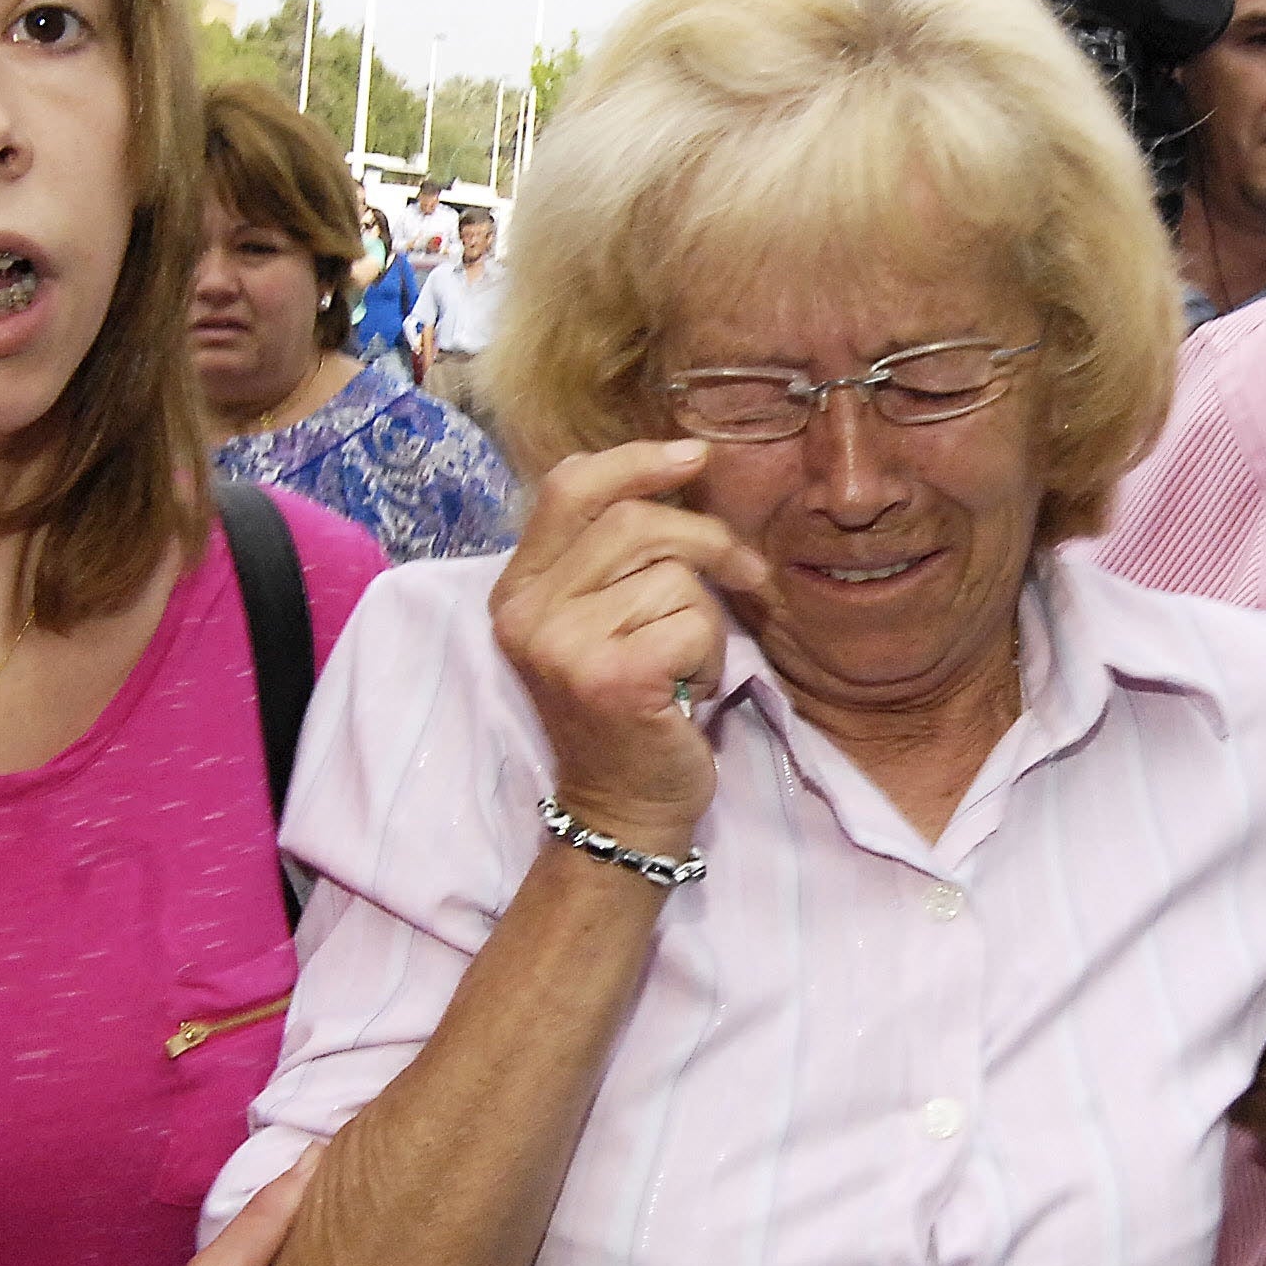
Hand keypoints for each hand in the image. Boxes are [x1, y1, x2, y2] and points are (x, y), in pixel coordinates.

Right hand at [489, 440, 768, 855]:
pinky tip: (688, 693)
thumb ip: (612, 556)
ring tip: (686, 665)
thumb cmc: (629, 710)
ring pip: (674, 576)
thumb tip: (684, 466)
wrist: (621, 809)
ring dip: (706, 619)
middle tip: (748, 574)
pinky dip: (712, 657)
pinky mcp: (610, 678)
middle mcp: (526, 613)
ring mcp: (563, 645)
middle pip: (634, 522)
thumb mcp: (601, 622)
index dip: (636, 461)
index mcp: (517, 589)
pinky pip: (694, 623)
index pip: (568, 488)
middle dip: (707, 540)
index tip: (695, 456)